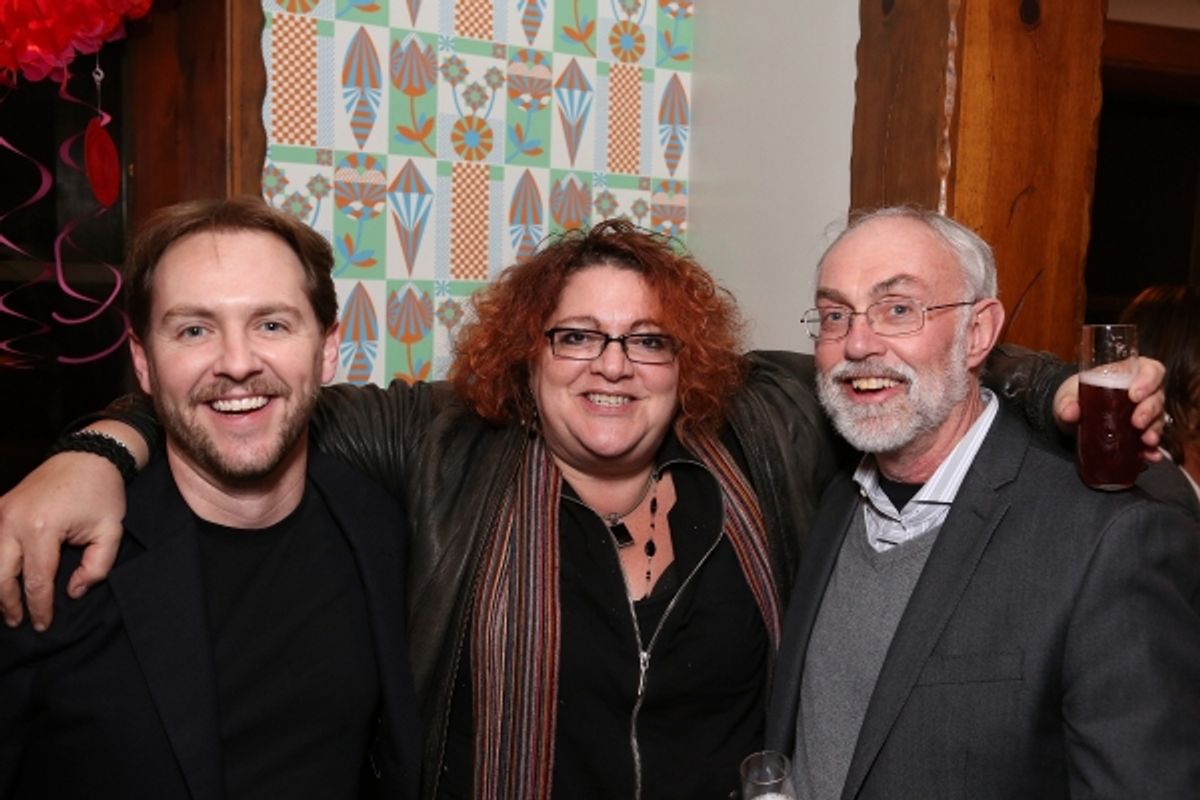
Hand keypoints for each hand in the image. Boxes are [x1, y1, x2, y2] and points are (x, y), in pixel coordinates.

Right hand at [0, 452, 125, 630]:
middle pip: (1, 575)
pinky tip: (0, 578)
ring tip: (6, 606)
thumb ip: (96, 568)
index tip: (43, 624)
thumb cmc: (102, 494)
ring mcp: (1, 512)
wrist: (87, 457)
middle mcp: (13, 520)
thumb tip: (72, 593)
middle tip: (17, 622)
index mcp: (42, 529)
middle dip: (8, 603)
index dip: (39, 607)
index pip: (37, 580)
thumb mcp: (110, 532)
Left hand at [1053, 356, 1166, 462]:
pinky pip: (1152, 440)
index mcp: (1125, 375)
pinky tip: (1151, 455)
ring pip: (1158, 418)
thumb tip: (1069, 412)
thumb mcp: (1066, 396)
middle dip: (1150, 410)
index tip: (1135, 395)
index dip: (1149, 380)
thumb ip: (1066, 402)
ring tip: (1146, 440)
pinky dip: (1153, 449)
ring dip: (1154, 429)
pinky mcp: (1139, 435)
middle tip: (1137, 422)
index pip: (1149, 370)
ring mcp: (1142, 414)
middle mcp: (1140, 393)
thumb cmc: (1074, 397)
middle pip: (1157, 396)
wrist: (1070, 418)